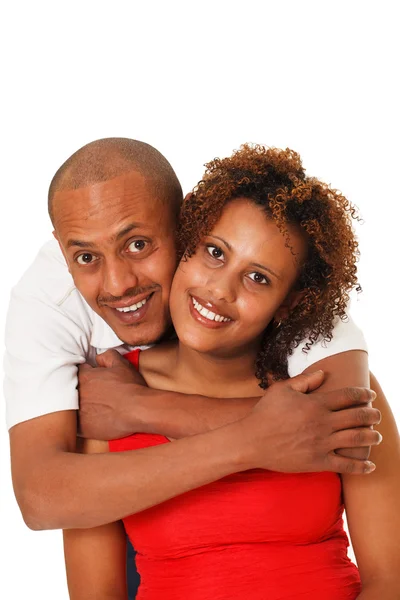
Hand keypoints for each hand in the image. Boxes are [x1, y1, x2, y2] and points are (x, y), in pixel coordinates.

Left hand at [78, 349, 147, 439]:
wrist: (137, 411)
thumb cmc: (131, 387)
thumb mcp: (122, 364)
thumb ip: (107, 356)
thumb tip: (98, 358)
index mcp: (84, 377)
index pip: (77, 372)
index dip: (86, 374)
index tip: (92, 378)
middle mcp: (77, 393)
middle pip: (72, 389)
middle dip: (81, 390)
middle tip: (94, 394)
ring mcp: (77, 411)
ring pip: (71, 407)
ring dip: (79, 406)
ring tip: (94, 407)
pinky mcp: (81, 427)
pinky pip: (74, 424)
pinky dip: (81, 421)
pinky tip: (91, 420)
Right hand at [240, 370, 380, 473]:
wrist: (251, 441)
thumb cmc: (265, 413)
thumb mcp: (282, 389)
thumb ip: (305, 380)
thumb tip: (324, 373)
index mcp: (316, 404)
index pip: (348, 396)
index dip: (363, 393)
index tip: (371, 395)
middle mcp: (322, 423)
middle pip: (357, 416)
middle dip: (372, 415)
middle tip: (377, 415)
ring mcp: (322, 443)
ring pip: (356, 439)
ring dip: (371, 436)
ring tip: (377, 436)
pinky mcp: (318, 462)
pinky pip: (345, 465)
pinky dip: (361, 466)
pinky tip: (371, 465)